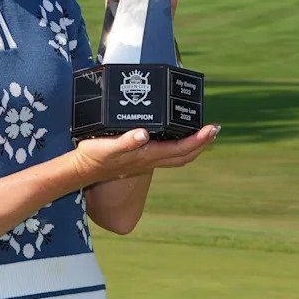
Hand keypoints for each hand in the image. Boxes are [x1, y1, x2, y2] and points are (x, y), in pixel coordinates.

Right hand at [72, 123, 218, 183]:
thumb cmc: (94, 157)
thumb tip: (143, 134)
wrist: (83, 170)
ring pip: (178, 156)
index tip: (211, 128)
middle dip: (202, 143)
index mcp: (148, 155)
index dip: (198, 140)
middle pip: (185, 155)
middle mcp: (151, 160)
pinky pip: (168, 154)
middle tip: (214, 129)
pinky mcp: (141, 158)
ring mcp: (147, 161)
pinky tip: (177, 136)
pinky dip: (179, 145)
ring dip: (194, 146)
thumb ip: (125, 141)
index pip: (181, 149)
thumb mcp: (107, 147)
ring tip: (203, 134)